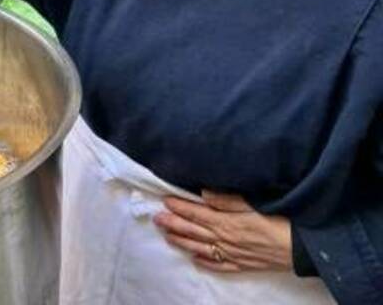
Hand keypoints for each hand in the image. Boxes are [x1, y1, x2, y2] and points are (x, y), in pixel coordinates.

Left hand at [154, 191, 292, 272]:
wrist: (304, 248)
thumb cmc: (281, 220)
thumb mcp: (255, 203)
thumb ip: (228, 199)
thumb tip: (203, 193)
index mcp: (226, 221)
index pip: (195, 212)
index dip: (179, 206)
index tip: (164, 200)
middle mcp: (225, 239)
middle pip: (193, 230)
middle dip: (173, 223)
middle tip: (156, 218)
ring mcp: (233, 254)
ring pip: (200, 248)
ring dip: (182, 242)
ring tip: (167, 236)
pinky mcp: (244, 265)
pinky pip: (219, 266)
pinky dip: (205, 263)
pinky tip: (196, 261)